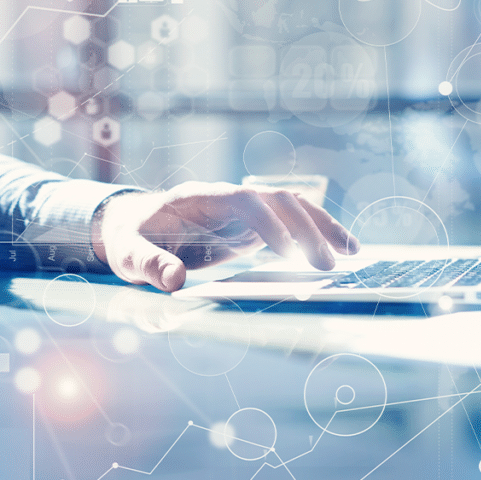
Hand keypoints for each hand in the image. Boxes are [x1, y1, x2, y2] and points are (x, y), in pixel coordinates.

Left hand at [92, 182, 359, 291]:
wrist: (128, 225)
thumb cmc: (128, 238)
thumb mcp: (128, 255)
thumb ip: (149, 265)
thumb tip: (175, 281)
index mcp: (200, 197)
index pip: (245, 201)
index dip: (269, 223)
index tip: (288, 251)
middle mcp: (228, 199)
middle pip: (277, 201)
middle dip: (306, 228)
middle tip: (328, 264)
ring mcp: (240, 211)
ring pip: (290, 208)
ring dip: (321, 226)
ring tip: (352, 252)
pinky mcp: (248, 228)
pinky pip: (287, 226)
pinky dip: (313, 236)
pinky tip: (336, 253)